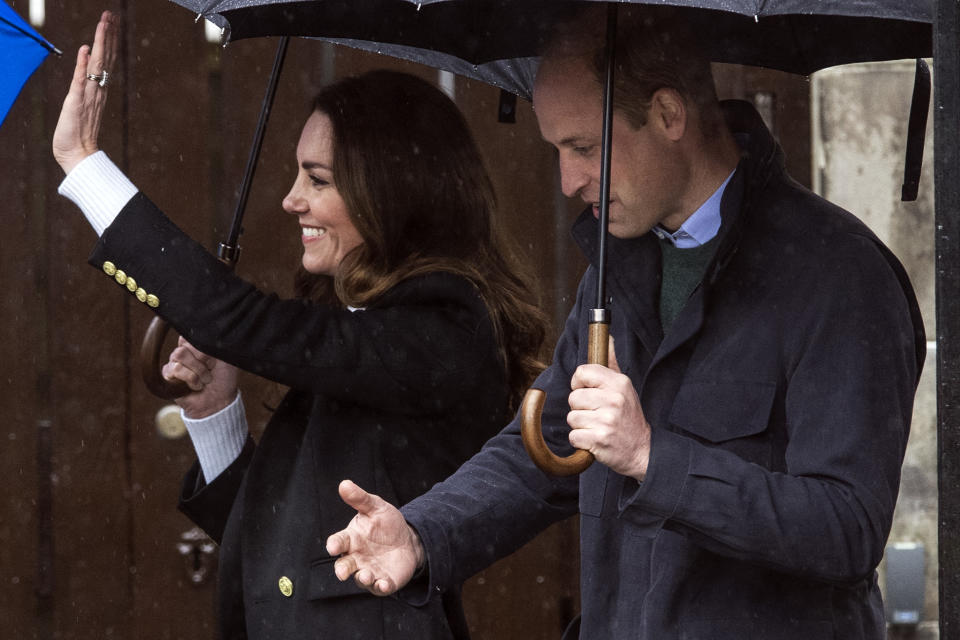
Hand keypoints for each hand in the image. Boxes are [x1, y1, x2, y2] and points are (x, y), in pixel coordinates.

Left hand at [52, 11, 118, 173]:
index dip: (108, 41)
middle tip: (110, 15)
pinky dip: (84, 64)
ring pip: (98, 64)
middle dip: (108, 35)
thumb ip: (86, 88)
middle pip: (106, 58)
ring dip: (101, 42)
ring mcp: (89, 95)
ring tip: (104, 23)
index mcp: (99, 91)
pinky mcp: (76, 102)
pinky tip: (87, 49)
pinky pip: (82, 80)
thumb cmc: (78, 135)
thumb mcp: (82, 107)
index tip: (110, 23)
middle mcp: (98, 90)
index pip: (106, 61)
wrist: (77, 156)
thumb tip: (89, 70)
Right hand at [162, 337, 238, 418]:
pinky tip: (196, 386)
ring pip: (179, 355)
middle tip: (211, 369)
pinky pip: (175, 369)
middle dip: (202, 359)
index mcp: (197, 344)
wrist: (219, 400)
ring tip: (205, 379)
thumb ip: (214, 343)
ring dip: (197, 370)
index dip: (203, 346)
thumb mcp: (226, 357)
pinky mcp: (168, 375)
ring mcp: (175, 362)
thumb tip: (201, 331)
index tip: (214, 359)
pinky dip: (191, 379)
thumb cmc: (224, 378)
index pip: (190, 334)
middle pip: (185, 343)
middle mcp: (185, 351)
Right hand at [326, 480, 423, 595]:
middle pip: (344, 565)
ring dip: (363, 577)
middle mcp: (356, 557)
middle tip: (342, 572)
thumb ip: (360, 498)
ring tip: (367, 575)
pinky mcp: (383, 581)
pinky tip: (384, 583)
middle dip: (342, 570)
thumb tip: (344, 484)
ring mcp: (369, 570)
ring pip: (361, 578)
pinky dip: (381, 587)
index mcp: (351, 538)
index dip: (334, 544)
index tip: (331, 547)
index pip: (338, 541)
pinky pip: (380, 587)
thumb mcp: (376, 507)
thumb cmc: (385, 524)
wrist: (407, 539)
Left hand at [567, 338, 650, 479]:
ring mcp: (607, 420)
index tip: (587, 392)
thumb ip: (611, 362)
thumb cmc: (628, 416)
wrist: (642, 450)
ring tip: (598, 427)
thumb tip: (607, 337)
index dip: (579, 384)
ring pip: (572, 418)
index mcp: (618, 383)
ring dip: (581, 426)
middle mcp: (614, 399)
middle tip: (597, 414)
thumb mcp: (625, 386)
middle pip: (573, 398)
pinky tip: (596, 439)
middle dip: (581, 409)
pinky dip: (581, 441)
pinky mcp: (599, 439)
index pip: (582, 372)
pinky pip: (574, 436)